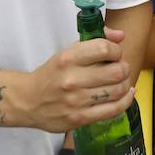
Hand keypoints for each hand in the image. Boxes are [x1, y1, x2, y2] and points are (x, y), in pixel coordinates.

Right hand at [13, 27, 133, 131]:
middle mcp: (72, 79)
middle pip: (116, 71)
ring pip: (117, 90)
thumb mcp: (68, 52)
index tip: (115, 54)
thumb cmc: (53, 74)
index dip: (116, 50)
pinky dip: (126, 100)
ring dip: (125, 83)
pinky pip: (113, 110)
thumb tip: (121, 35)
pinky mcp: (79, 119)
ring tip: (121, 81)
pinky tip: (126, 93)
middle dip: (124, 67)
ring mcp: (76, 101)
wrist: (28, 101)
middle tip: (120, 68)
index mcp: (68, 58)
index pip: (104, 49)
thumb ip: (96, 40)